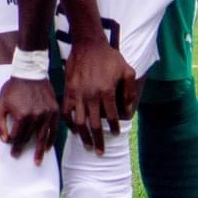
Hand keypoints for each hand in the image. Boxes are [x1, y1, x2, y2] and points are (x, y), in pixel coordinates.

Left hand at [0, 74, 60, 158]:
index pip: (16, 136)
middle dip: (23, 149)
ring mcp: (47, 114)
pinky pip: (54, 130)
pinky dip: (51, 140)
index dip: (13, 144)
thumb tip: (5, 140)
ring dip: (40, 151)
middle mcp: (35, 117)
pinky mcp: (55, 111)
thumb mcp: (0, 104)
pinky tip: (48, 148)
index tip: (11, 151)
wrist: (30, 73)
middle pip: (29, 138)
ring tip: (37, 162)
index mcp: (21, 115)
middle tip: (19, 158)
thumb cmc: (12, 89)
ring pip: (43, 137)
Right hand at [61, 35, 136, 151]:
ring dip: (83, 136)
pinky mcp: (68, 91)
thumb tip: (128, 110)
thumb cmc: (109, 57)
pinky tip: (74, 129)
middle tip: (101, 153)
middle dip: (98, 140)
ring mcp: (78, 94)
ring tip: (87, 146)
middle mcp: (91, 96)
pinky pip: (67, 111)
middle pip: (94, 125)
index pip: (112, 117)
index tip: (115, 135)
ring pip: (79, 122)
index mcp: (106, 92)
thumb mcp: (127, 71)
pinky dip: (70, 123)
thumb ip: (130, 91)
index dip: (114, 128)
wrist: (87, 45)